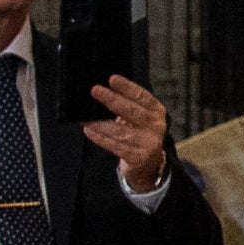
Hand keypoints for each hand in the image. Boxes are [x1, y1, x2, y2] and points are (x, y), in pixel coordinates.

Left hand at [89, 76, 170, 190]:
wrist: (149, 165)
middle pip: (133, 111)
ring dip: (101, 123)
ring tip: (87, 117)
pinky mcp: (139, 157)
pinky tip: (90, 131)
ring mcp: (149, 142)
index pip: (142, 96)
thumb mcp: (139, 119)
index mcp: (156, 111)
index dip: (127, 87)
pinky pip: (116, 147)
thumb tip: (102, 94)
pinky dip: (101, 138)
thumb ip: (126, 106)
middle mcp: (156, 126)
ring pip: (122, 131)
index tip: (112, 79)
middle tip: (96, 91)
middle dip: (113, 100)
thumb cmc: (139, 136)